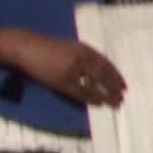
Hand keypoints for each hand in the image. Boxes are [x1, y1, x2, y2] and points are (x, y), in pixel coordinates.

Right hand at [0, 28, 127, 106]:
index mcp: (85, 49)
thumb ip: (85, 57)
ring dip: (106, 95)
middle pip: (103, 75)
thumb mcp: (71, 48)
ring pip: (94, 85)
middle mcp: (81, 58)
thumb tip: (101, 72)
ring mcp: (72, 70)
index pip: (106, 64)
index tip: (124, 85)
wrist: (28, 48)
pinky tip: (98, 104)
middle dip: (114, 87)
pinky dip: (91, 98)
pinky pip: (80, 92)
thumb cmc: (49, 48)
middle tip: (122, 97)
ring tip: (114, 103)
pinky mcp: (61, 80)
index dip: (116, 75)